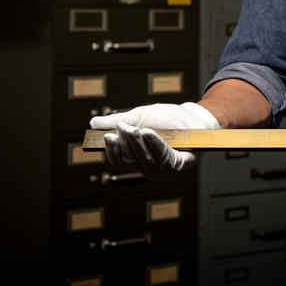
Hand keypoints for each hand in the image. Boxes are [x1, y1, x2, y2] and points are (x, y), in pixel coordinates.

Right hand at [89, 102, 219, 177]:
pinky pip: (162, 157)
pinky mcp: (176, 165)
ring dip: (138, 143)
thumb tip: (92, 123)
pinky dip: (154, 144)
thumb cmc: (166, 118)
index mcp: (136, 157)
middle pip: (130, 160)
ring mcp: (162, 168)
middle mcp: (147, 166)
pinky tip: (149, 133)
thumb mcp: (138, 116)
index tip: (107, 137)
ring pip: (144, 159)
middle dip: (126, 142)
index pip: (118, 161)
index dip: (112, 150)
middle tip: (124, 127)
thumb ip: (116, 121)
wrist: (193, 116)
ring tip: (136, 128)